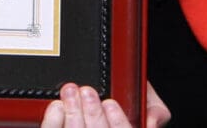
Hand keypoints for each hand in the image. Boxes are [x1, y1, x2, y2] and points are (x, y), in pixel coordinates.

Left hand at [41, 82, 169, 127]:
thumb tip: (151, 122)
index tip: (110, 102)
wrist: (108, 82)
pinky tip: (57, 107)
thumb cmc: (127, 91)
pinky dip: (53, 121)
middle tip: (87, 91)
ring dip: (73, 114)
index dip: (118, 123)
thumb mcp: (144, 96)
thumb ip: (153, 107)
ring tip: (71, 92)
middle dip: (92, 115)